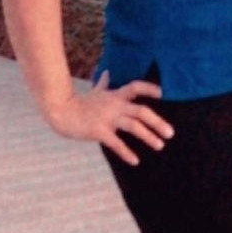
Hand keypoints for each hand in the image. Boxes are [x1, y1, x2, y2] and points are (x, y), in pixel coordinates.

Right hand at [44, 73, 172, 165]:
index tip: (164, 94)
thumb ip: (104, 83)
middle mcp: (114, 106)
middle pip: (141, 111)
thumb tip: (107, 72)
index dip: (150, 89)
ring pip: (133, 126)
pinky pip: (116, 142)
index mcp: (115, 96)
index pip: (136, 87)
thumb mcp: (94, 92)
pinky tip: (135, 161)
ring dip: (148, 137)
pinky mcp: (98, 131)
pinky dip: (126, 152)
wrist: (60, 111)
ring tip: (160, 146)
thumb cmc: (79, 103)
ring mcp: (107, 118)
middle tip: (171, 133)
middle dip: (157, 122)